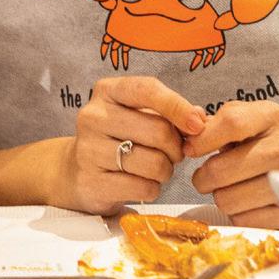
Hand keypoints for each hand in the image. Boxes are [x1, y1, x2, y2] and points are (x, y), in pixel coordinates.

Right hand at [53, 76, 205, 215]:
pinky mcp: (91, 181)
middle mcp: (93, 116)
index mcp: (107, 91)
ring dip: (166, 171)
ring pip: (153, 163)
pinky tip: (141, 183)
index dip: (178, 106)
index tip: (198, 124)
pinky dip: (152, 189)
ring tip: (157, 169)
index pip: (148, 89)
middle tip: (173, 154)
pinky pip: (142, 188)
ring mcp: (89, 149)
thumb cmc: (117, 138)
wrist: (76, 170)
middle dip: (176, 148)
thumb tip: (202, 118)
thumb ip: (170, 113)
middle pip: (158, 131)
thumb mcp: (139, 116)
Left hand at [191, 100, 278, 225]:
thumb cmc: (269, 140)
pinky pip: (242, 220)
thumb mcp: (249, 119)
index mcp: (272, 117)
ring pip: (227, 200)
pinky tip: (245, 201)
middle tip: (205, 176)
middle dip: (203, 176)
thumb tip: (187, 138)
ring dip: (220, 196)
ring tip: (229, 187)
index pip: (231, 123)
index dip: (202, 139)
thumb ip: (216, 123)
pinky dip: (236, 213)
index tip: (190, 150)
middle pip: (222, 170)